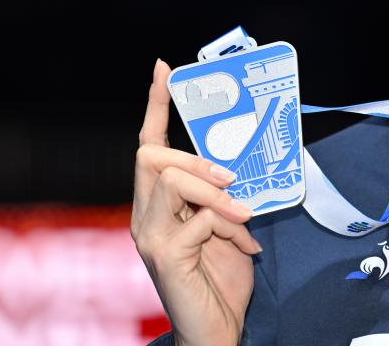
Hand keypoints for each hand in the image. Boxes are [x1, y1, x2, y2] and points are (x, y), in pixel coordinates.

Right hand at [132, 59, 260, 345]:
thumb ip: (224, 196)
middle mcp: (143, 216)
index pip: (148, 146)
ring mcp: (149, 236)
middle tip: (233, 179)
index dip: (156, 106)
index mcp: (156, 204)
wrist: (216, 331)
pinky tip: (244, 243)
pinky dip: (227, 225)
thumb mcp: (227, 225)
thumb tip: (243, 166)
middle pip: (152, 157)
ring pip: (171, 181)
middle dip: (197, 159)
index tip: (164, 69)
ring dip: (216, 192)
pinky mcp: (164, 256)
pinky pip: (197, 219)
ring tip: (245, 214)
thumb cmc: (221, 279)